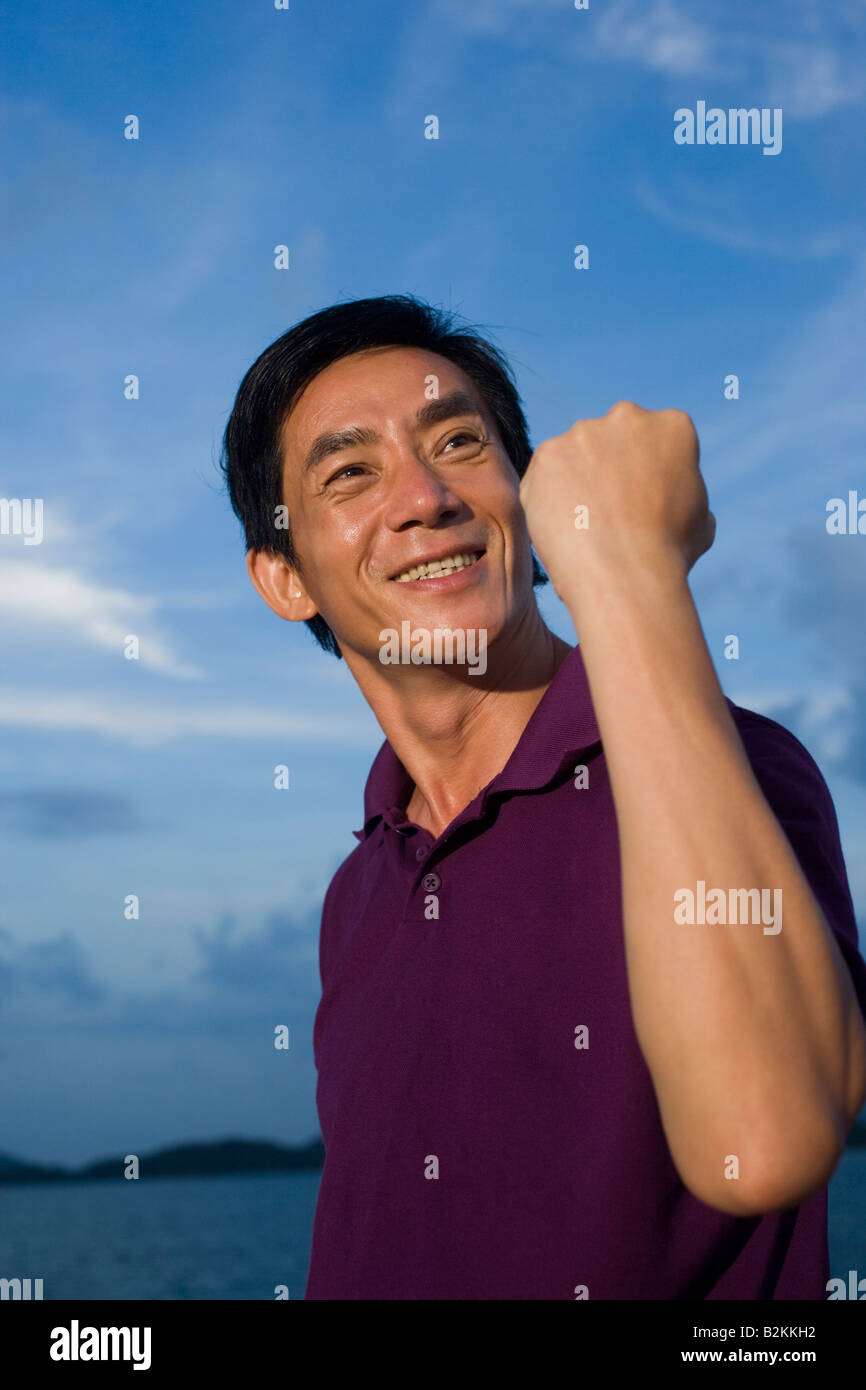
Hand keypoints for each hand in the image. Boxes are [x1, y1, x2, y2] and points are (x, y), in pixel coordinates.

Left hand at [518, 401, 714, 608]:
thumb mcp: (702, 522)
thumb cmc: (670, 555)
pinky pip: (545, 475)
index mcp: (673, 426)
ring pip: (576, 455)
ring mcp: (584, 433)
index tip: (643, 502)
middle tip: (608, 512)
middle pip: (613, 440)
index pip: (657, 441)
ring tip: (584, 525)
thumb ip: (685, 495)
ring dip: (577, 481)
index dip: (648, 475)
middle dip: (610, 468)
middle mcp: (628, 416)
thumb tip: (674, 499)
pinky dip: (548, 497)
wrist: (625, 574)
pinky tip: (563, 526)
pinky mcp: (547, 455)